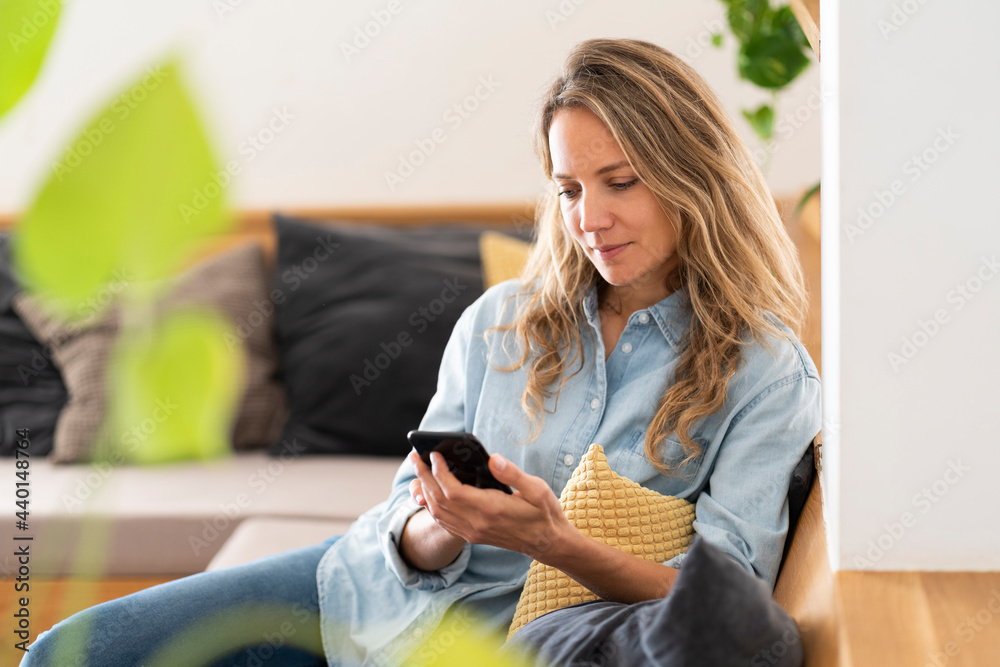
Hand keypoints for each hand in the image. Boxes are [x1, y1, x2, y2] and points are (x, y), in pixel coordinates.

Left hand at [407, 450, 575, 562]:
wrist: (548, 543)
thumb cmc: (544, 513)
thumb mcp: (536, 489)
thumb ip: (512, 474)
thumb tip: (492, 459)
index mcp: (491, 510)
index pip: (453, 490)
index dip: (439, 472)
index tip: (434, 454)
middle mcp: (477, 523)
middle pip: (439, 500)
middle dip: (424, 476)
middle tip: (416, 456)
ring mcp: (473, 532)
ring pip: (438, 512)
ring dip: (425, 490)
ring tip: (420, 471)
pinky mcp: (473, 536)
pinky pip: (444, 522)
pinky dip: (432, 506)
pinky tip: (431, 493)